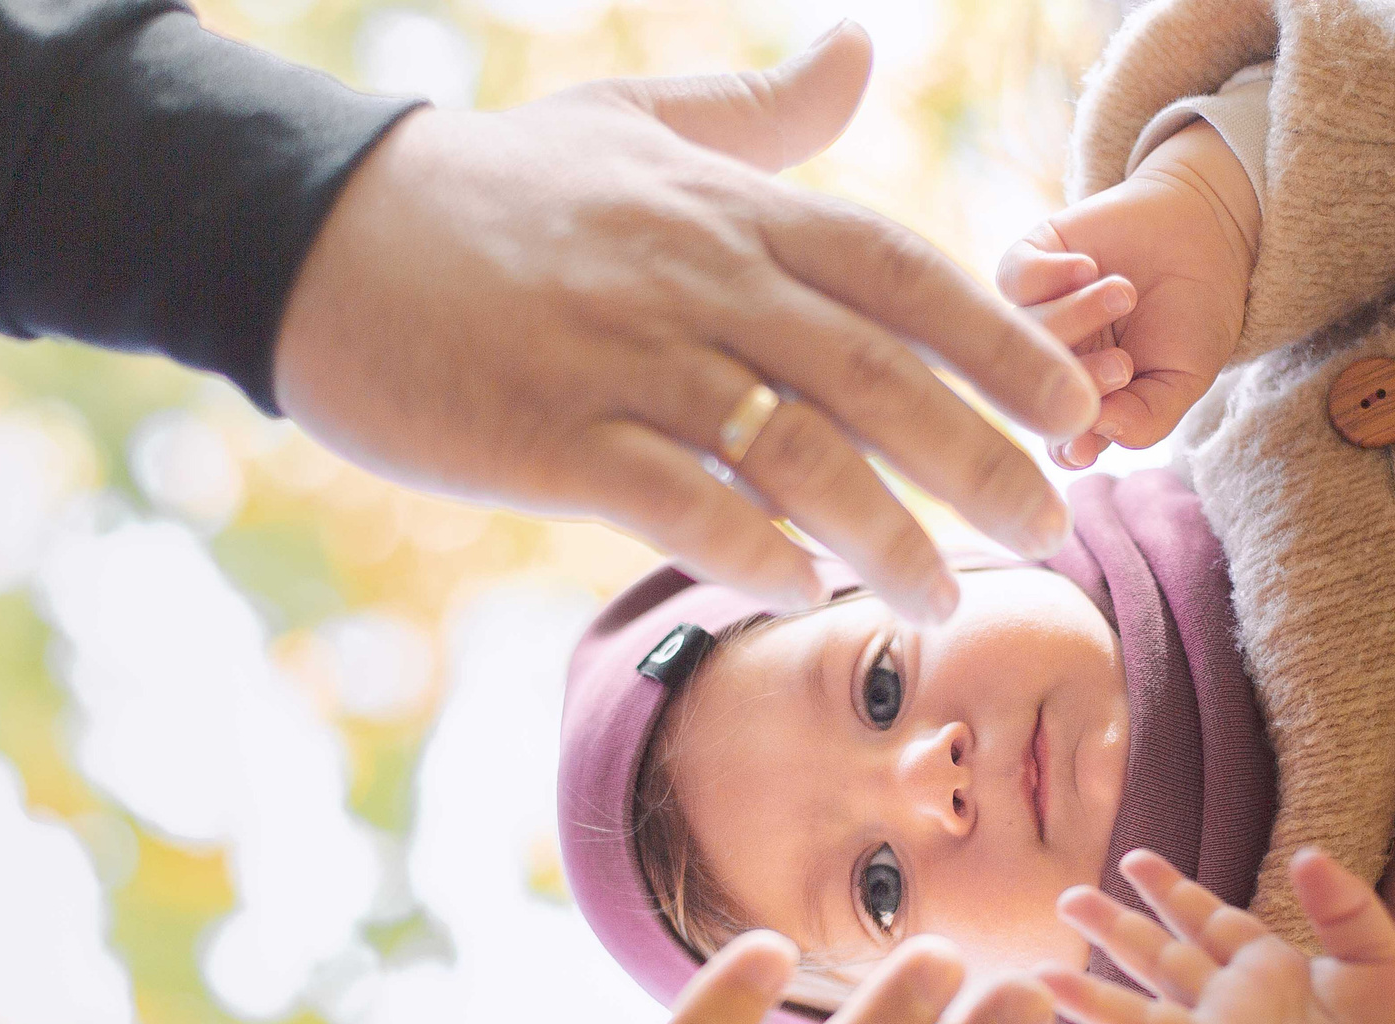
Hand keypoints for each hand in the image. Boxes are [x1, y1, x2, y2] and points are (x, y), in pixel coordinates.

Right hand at [274, 23, 1098, 624]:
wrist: (318, 236)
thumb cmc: (493, 187)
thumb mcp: (633, 119)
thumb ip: (762, 109)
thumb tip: (862, 49)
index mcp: (728, 210)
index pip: (899, 272)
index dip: (1000, 340)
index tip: (1076, 403)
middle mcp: (696, 280)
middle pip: (876, 374)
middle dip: (981, 455)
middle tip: (1057, 526)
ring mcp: (625, 360)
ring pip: (792, 451)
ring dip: (884, 532)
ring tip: (946, 598)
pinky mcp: (551, 435)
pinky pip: (675, 500)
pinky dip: (747, 547)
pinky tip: (800, 592)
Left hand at [996, 118, 1258, 469]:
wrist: (1205, 236)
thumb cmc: (1193, 317)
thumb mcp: (1186, 378)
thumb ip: (1146, 418)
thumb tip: (1095, 434)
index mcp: (1084, 401)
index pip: (1058, 438)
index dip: (1065, 446)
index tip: (1082, 447)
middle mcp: (1052, 360)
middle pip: (1035, 386)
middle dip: (1077, 382)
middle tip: (1122, 365)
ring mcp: (1038, 311)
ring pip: (1025, 332)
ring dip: (1076, 316)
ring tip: (1125, 293)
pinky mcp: (1032, 261)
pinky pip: (1013, 280)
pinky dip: (1049, 276)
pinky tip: (1088, 267)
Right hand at [1039, 848, 1394, 1023]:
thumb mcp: (1381, 958)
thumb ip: (1345, 907)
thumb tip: (1307, 853)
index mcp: (1267, 970)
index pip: (1208, 921)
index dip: (1171, 890)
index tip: (1134, 857)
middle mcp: (1233, 1011)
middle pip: (1160, 961)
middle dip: (1114, 929)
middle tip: (1067, 897)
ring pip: (1145, 1023)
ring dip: (1094, 1003)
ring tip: (1043, 979)